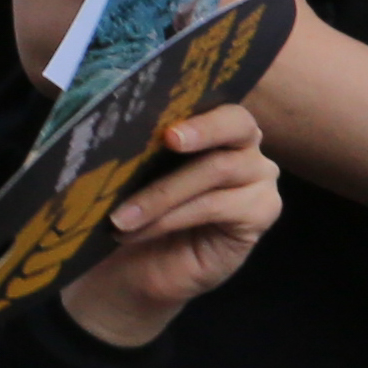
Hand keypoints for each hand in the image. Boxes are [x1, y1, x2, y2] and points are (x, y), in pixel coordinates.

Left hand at [58, 104, 281, 345]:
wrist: (132, 270)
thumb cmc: (130, 211)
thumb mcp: (124, 175)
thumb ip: (133, 143)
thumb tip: (106, 116)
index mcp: (209, 123)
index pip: (214, 97)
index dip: (194, 103)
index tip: (167, 119)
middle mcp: (243, 145)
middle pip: (236, 124)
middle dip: (200, 130)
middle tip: (167, 139)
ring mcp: (258, 178)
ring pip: (217, 170)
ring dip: (161, 194)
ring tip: (118, 217)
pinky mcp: (261, 212)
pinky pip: (216, 206)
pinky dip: (169, 219)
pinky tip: (135, 232)